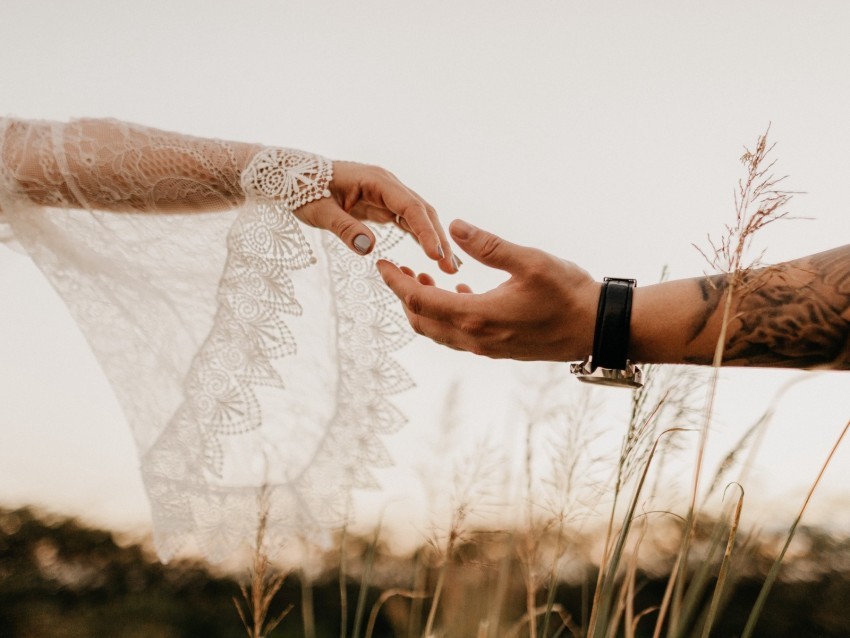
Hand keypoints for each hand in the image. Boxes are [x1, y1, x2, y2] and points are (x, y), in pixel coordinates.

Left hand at [296, 161, 457, 272]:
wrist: (292, 177)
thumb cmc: (302, 190)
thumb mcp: (319, 211)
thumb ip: (344, 228)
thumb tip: (368, 248)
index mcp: (376, 180)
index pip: (410, 206)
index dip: (425, 231)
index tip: (435, 255)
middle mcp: (387, 184)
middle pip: (422, 212)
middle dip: (438, 239)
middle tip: (451, 268)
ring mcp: (387, 194)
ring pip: (419, 218)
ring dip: (434, 241)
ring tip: (450, 268)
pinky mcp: (382, 205)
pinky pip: (407, 221)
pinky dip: (421, 238)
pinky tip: (433, 256)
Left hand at [377, 220, 600, 360]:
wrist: (598, 329)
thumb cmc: (569, 294)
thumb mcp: (531, 261)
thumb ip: (489, 246)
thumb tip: (453, 226)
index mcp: (477, 316)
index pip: (419, 300)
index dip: (396, 282)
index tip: (382, 264)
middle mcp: (476, 338)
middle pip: (422, 320)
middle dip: (405, 295)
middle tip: (398, 269)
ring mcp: (487, 348)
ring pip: (439, 331)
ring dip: (424, 306)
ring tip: (423, 276)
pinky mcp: (499, 350)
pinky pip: (459, 335)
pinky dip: (446, 315)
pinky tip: (458, 292)